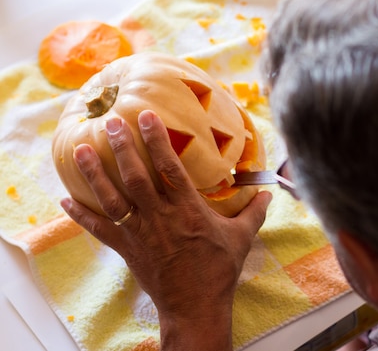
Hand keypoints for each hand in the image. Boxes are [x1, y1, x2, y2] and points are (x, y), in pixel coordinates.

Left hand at [61, 110, 271, 350]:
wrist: (195, 306)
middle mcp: (161, 217)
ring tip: (81, 149)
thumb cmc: (219, 270)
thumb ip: (254, 212)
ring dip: (95, 173)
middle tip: (111, 122)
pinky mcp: (127, 249)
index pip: (170, 168)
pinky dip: (81, 215)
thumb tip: (269, 194)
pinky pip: (100, 230)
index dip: (157, 140)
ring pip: (113, 199)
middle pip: (136, 177)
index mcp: (188, 210)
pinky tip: (65, 200)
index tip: (146, 115)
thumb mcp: (242, 238)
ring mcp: (140, 233)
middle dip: (123, 148)